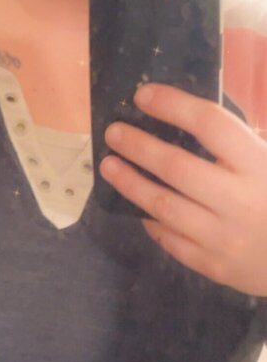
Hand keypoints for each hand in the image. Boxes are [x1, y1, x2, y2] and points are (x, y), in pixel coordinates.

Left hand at [99, 83, 266, 295]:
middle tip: (113, 133)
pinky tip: (136, 206)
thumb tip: (184, 115)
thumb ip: (238, 144)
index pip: (210, 125)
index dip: (173, 106)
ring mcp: (225, 237)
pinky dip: (151, 221)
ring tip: (109, 166)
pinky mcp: (214, 265)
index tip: (143, 95)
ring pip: (165, 207)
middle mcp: (240, 201)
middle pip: (178, 168)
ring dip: (131, 184)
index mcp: (259, 165)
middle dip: (139, 147)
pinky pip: (171, 240)